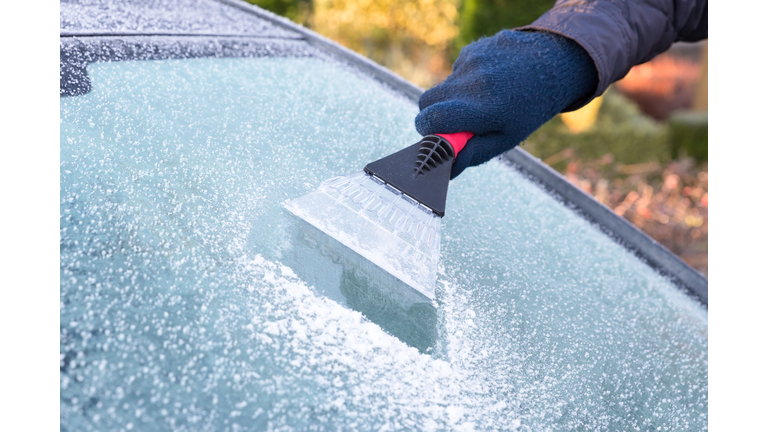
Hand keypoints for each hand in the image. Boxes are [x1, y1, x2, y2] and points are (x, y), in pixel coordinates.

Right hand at [415, 30, 597, 178]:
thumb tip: (446, 170)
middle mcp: (473, 82)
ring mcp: (471, 62)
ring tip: (482, 99)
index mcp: (482, 109)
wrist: (554, 62)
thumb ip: (473, 153)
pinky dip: (464, 80)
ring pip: (441, 87)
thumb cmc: (530, 107)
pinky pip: (454, 71)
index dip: (427, 130)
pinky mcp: (471, 49)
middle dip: (433, 114)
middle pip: (426, 101)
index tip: (435, 136)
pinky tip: (488, 81)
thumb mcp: (507, 138)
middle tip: (455, 122)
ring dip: (453, 97)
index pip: (431, 119)